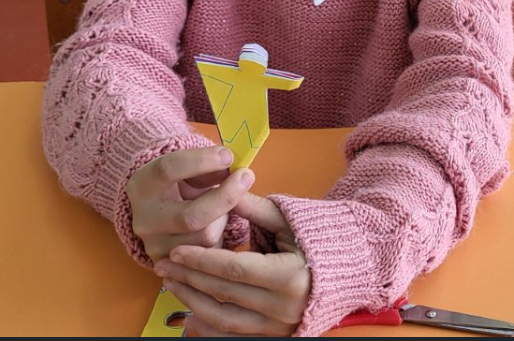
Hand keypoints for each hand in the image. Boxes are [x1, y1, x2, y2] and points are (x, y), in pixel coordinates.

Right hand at [126, 146, 254, 262]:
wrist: (161, 212)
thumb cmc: (180, 183)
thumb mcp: (187, 168)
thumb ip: (207, 168)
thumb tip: (233, 171)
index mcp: (141, 185)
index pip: (168, 170)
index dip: (200, 162)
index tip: (228, 156)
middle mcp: (144, 219)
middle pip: (191, 216)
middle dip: (225, 197)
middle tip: (247, 177)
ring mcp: (155, 247)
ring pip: (205, 237)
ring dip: (224, 218)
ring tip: (224, 204)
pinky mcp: (171, 267)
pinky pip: (209, 256)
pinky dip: (221, 236)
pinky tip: (217, 223)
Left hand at [154, 193, 310, 336]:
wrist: (350, 265)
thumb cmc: (317, 237)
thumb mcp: (287, 218)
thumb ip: (252, 207)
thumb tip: (222, 187)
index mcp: (288, 276)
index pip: (233, 269)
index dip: (201, 260)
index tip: (176, 250)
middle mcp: (283, 308)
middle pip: (224, 295)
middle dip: (189, 278)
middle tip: (163, 264)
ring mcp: (280, 326)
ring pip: (225, 320)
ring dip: (193, 302)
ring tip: (172, 284)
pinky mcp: (277, 335)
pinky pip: (235, 337)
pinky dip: (209, 329)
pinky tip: (189, 317)